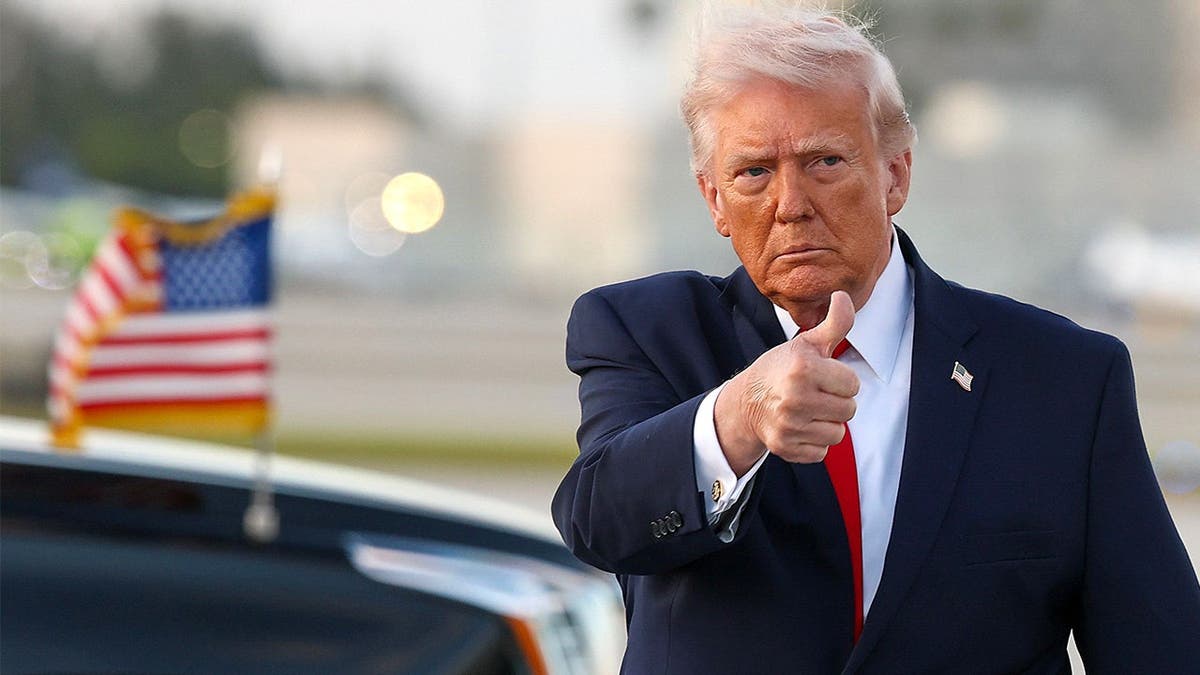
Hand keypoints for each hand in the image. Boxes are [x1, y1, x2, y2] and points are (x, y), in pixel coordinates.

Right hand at [714, 291, 859, 474]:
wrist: (745, 401)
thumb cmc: (781, 368)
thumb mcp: (806, 343)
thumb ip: (834, 323)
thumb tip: (843, 295)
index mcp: (803, 369)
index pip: (853, 385)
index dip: (841, 380)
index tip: (823, 376)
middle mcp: (794, 398)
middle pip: (848, 410)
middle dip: (836, 401)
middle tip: (816, 394)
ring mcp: (789, 425)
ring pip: (837, 433)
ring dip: (827, 423)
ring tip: (809, 410)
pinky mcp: (785, 446)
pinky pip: (821, 451)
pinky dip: (814, 441)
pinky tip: (801, 426)